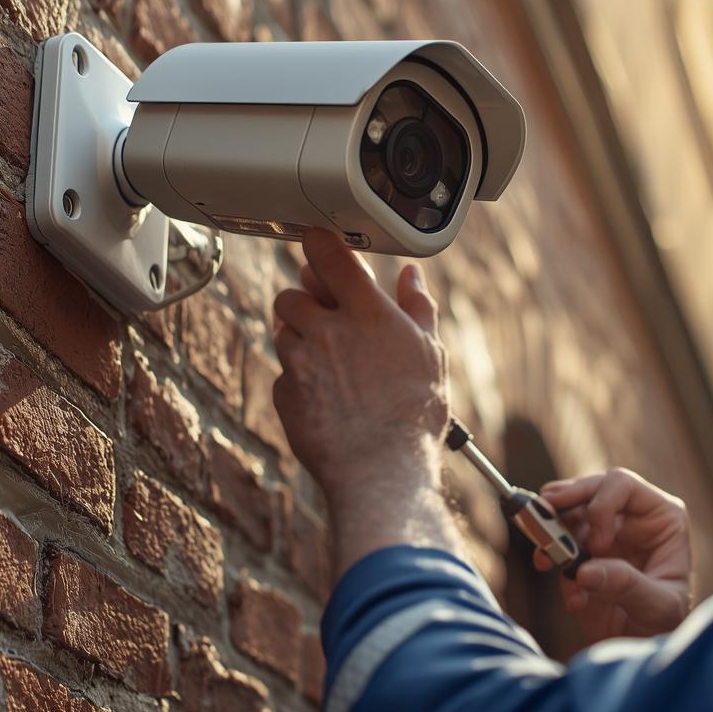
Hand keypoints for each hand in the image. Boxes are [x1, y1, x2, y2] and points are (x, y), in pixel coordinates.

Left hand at [271, 230, 449, 512]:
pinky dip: (298, 379)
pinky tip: (326, 398)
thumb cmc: (414, 414)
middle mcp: (327, 329)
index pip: (328, 256)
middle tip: (325, 317)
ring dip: (299, 339)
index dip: (317, 243)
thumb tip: (410, 275)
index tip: (315, 241)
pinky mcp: (284, 393)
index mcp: (366, 312)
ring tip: (331, 365)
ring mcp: (300, 362)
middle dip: (303, 301)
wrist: (383, 470)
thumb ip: (417, 307)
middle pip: (291, 293)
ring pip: (282, 332)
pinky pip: (283, 373)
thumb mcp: (430, 353)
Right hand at [534, 468, 691, 642]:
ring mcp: (601, 535)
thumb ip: (626, 585)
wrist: (641, 650)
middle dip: (564, 502)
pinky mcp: (578, 556)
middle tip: (541, 514)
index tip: (595, 543)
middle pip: (589, 490)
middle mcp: (630, 519)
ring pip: (567, 512)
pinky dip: (550, 561)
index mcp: (660, 518)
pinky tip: (570, 597)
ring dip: (550, 531)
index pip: (623, 486)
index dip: (601, 504)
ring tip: (545, 557)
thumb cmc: (663, 626)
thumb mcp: (657, 608)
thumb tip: (585, 571)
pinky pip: (555, 545)